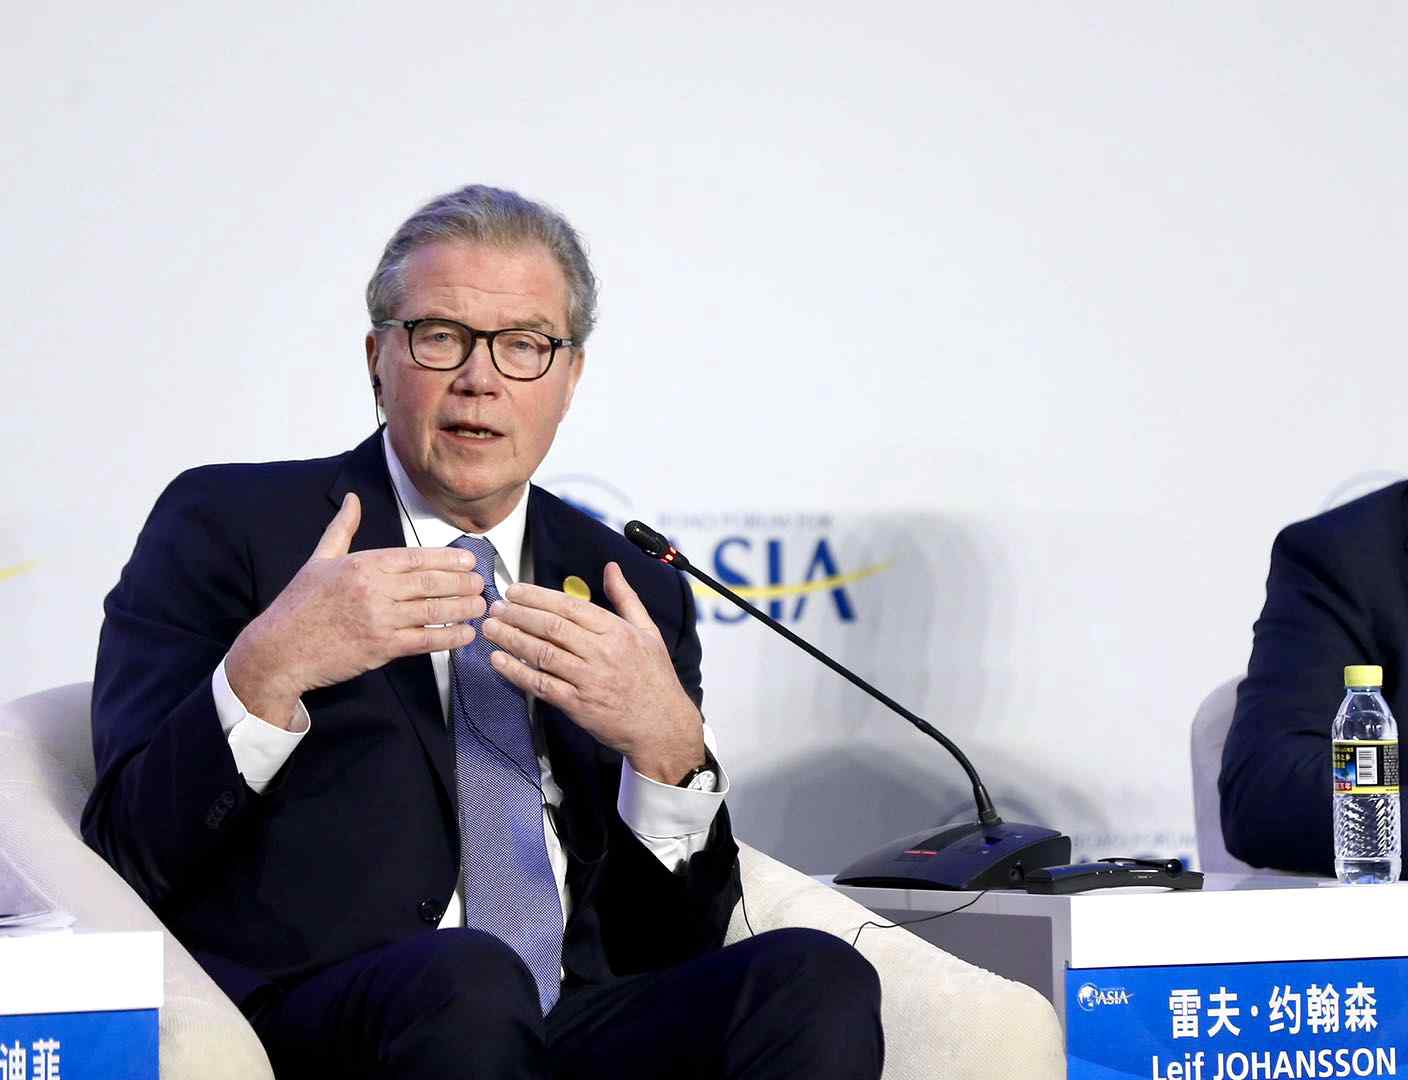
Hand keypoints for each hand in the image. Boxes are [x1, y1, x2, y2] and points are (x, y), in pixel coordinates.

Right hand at [226, 493, 485, 728]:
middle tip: (481, 582)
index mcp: (362, 564)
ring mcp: (378, 619)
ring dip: (462, 608)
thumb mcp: (319, 559)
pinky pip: (424, 640)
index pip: (415, 557)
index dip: (447, 559)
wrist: (279, 649)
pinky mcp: (381, 648)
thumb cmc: (299, 605)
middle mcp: (373, 589)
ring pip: (433, 610)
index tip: (468, 561)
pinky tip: (465, 634)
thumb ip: (342, 529)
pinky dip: (449, 637)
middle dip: (462, 583)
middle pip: (430, 582)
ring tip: (480, 605)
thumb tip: (353, 499)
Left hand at [481, 561, 705, 783]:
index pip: (569, 606)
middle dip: (518, 614)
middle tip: (495, 607)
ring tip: (489, 628)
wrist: (662, 726)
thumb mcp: (648, 631)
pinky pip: (541, 685)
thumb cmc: (655, 677)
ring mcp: (588, 680)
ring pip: (542, 653)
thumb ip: (626, 598)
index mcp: (616, 631)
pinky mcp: (577, 705)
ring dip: (511, 639)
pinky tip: (499, 661)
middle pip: (551, 627)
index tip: (515, 591)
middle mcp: (601, 653)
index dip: (537, 596)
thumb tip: (611, 567)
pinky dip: (516, 672)